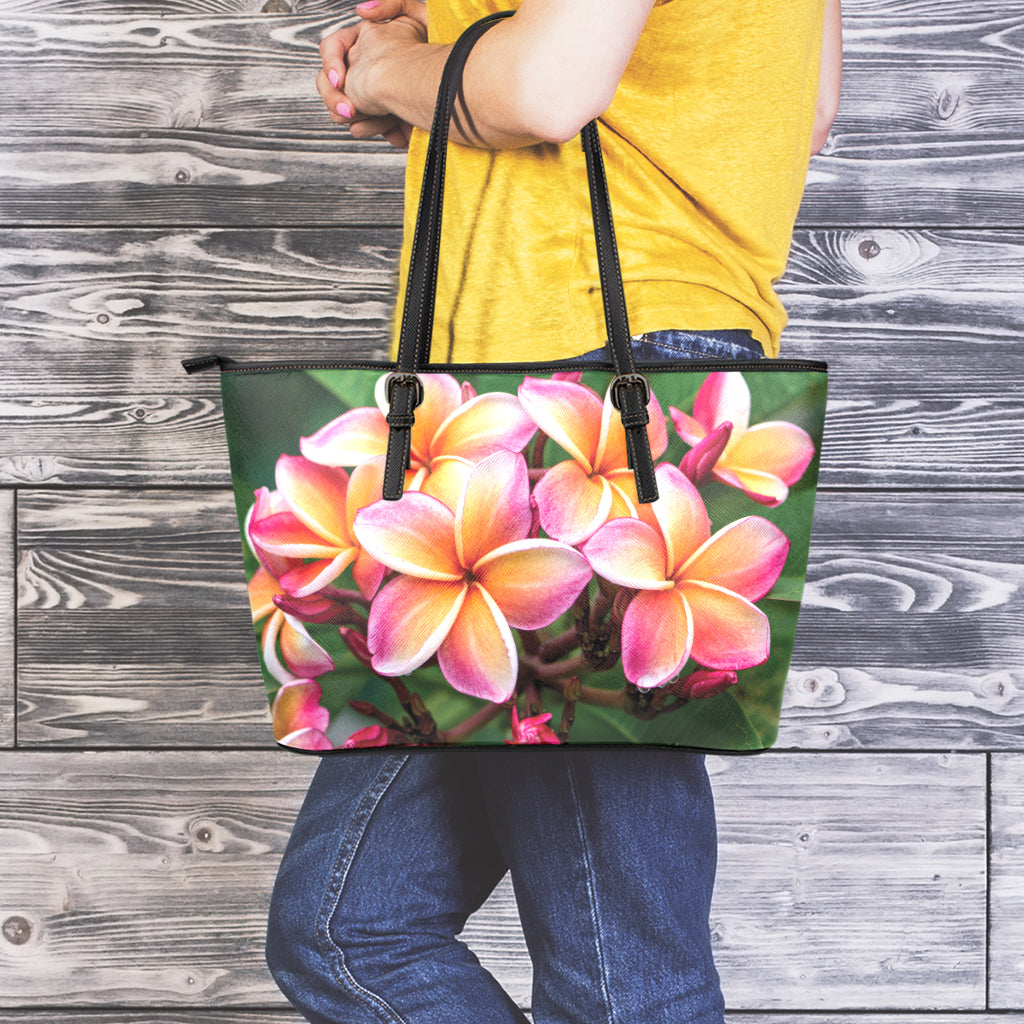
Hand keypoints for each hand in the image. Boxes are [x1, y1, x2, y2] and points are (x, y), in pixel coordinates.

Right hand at [317, 0, 427, 147]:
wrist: (448, 89)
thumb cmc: (438, 52)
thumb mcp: (417, 16)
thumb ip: (391, 5)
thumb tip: (361, 11)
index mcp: (365, 43)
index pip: (332, 49)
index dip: (331, 63)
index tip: (341, 81)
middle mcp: (363, 69)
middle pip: (330, 86)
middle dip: (337, 100)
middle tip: (350, 112)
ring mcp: (369, 95)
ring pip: (344, 111)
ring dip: (362, 119)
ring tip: (384, 124)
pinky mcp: (382, 117)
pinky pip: (366, 128)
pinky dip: (380, 131)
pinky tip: (397, 134)